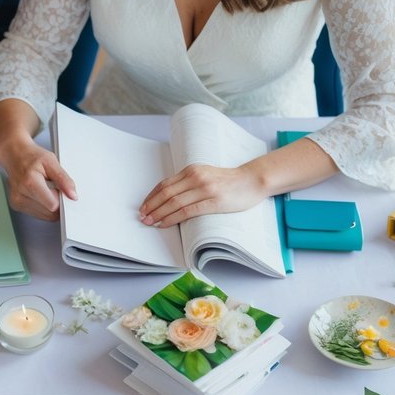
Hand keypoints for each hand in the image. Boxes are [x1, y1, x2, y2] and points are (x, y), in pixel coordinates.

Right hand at [0, 133, 75, 220]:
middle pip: (50, 212)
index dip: (61, 199)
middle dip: (57, 202)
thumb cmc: (31, 157)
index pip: (53, 205)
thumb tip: (73, 195)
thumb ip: (63, 179)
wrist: (14, 155)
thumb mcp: (51, 161)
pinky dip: (43, 206)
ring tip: (45, 188)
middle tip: (53, 187)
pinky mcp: (17, 206)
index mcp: (30, 182)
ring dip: (50, 205)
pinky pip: (38, 214)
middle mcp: (20, 195)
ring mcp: (17, 202)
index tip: (63, 191)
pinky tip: (39, 193)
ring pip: (45, 215)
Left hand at [139, 163, 265, 227]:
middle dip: (151, 206)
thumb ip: (189, 182)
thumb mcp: (205, 175)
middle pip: (166, 193)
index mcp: (192, 170)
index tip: (143, 206)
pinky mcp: (213, 202)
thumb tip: (170, 196)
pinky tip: (164, 223)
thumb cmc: (229, 181)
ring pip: (174, 203)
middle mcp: (196, 177)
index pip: (165, 184)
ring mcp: (204, 189)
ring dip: (158, 214)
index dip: (151, 196)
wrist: (252, 180)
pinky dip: (172, 218)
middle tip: (142, 217)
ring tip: (150, 222)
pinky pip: (187, 211)